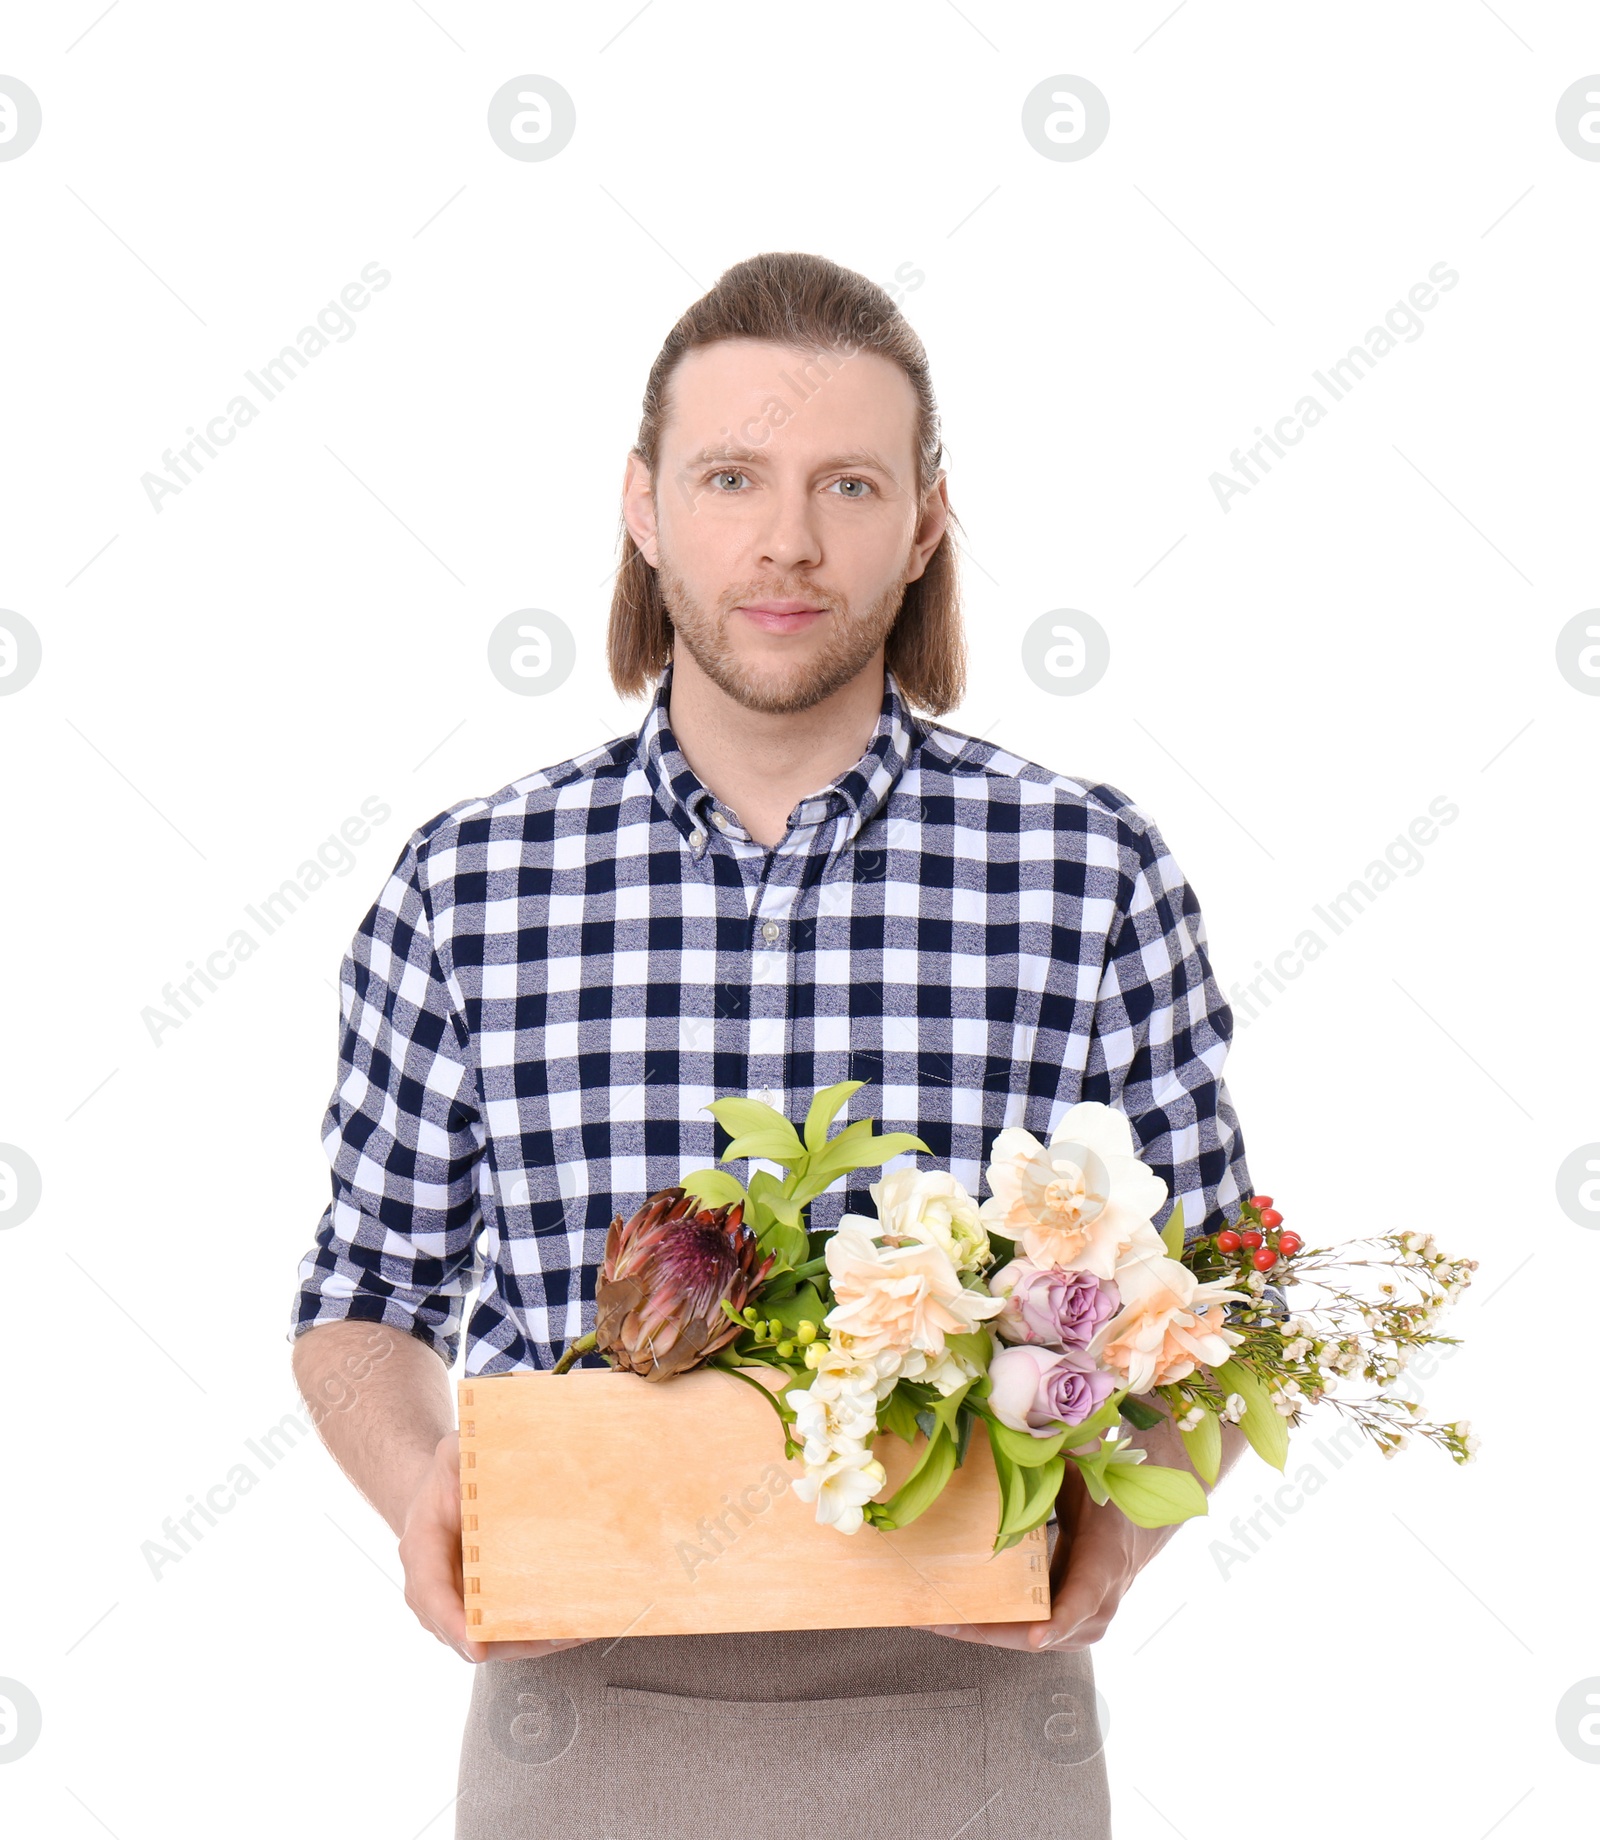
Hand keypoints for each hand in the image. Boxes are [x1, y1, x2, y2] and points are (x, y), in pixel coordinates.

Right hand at [398, 1431, 594, 1664]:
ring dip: (530, 1643)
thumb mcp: (453, 1452)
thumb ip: (462, 1446)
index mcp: (421, 1548)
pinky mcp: (477, 1612)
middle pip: (464, 1632)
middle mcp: (432, 1588)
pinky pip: (503, 1634)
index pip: (430, 1592)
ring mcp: (453, 1606)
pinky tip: (573, 1628)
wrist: (442, 1497)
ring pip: (489, 1641)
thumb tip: (480, 1433)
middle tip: (555, 1637)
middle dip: (508, 1641)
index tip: (476, 1646)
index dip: (452, 1622)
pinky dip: (535, 1636)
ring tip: (576, 1632)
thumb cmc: (450, 1475)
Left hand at [921, 1413, 1242, 1651]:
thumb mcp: (1092, 1465)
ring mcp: (1086, 1614)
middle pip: (1050, 1630)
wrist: (1137, 1519)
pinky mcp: (1068, 1618)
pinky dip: (994, 1629)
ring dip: (986, 1634)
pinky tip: (951, 1618)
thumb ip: (1068, 1446)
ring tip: (933, 1620)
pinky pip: (1031, 1631)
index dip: (1062, 1618)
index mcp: (1107, 1555)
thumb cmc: (1110, 1487)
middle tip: (944, 1624)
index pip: (1087, 1595)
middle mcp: (1101, 1596)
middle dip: (995, 1631)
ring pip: (1037, 1638)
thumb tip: (1026, 1417)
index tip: (1036, 1635)